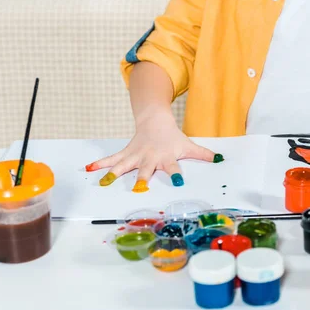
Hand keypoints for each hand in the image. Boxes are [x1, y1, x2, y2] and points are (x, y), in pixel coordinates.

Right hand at [85, 113, 222, 189]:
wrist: (155, 121)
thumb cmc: (172, 137)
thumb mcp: (187, 145)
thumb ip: (203, 154)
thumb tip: (221, 159)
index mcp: (166, 157)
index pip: (172, 166)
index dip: (175, 173)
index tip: (177, 181)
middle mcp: (150, 158)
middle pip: (145, 169)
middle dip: (142, 178)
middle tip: (139, 188)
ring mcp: (136, 155)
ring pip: (124, 166)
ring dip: (114, 173)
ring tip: (104, 183)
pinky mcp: (126, 153)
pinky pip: (113, 159)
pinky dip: (101, 164)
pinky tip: (89, 168)